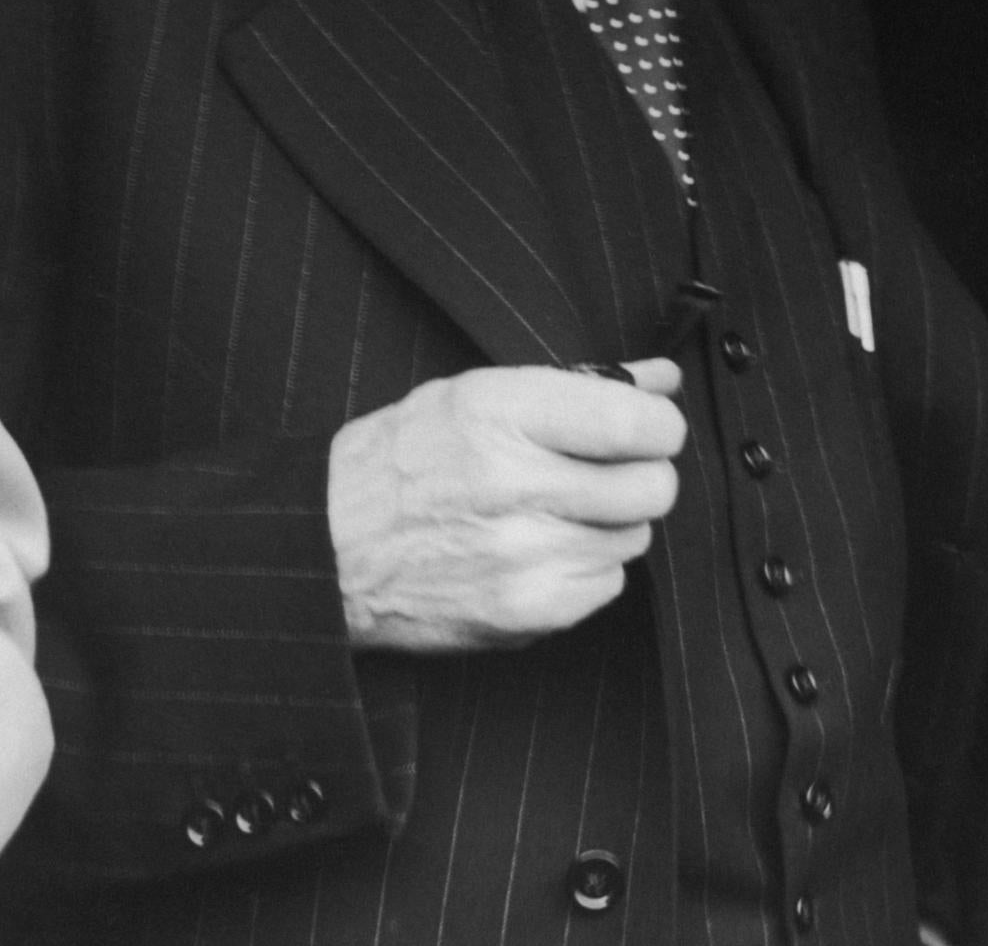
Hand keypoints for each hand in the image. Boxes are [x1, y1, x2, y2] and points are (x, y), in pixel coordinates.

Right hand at [327, 360, 685, 652]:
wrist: (322, 551)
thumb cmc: (401, 461)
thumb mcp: (477, 393)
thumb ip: (583, 383)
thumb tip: (664, 377)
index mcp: (502, 412)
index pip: (639, 422)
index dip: (659, 425)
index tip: (647, 428)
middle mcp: (515, 483)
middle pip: (653, 486)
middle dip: (641, 475)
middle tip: (604, 473)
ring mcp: (521, 555)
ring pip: (635, 536)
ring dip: (610, 523)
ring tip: (554, 512)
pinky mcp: (524, 611)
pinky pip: (607, 585)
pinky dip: (586, 569)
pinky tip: (538, 552)